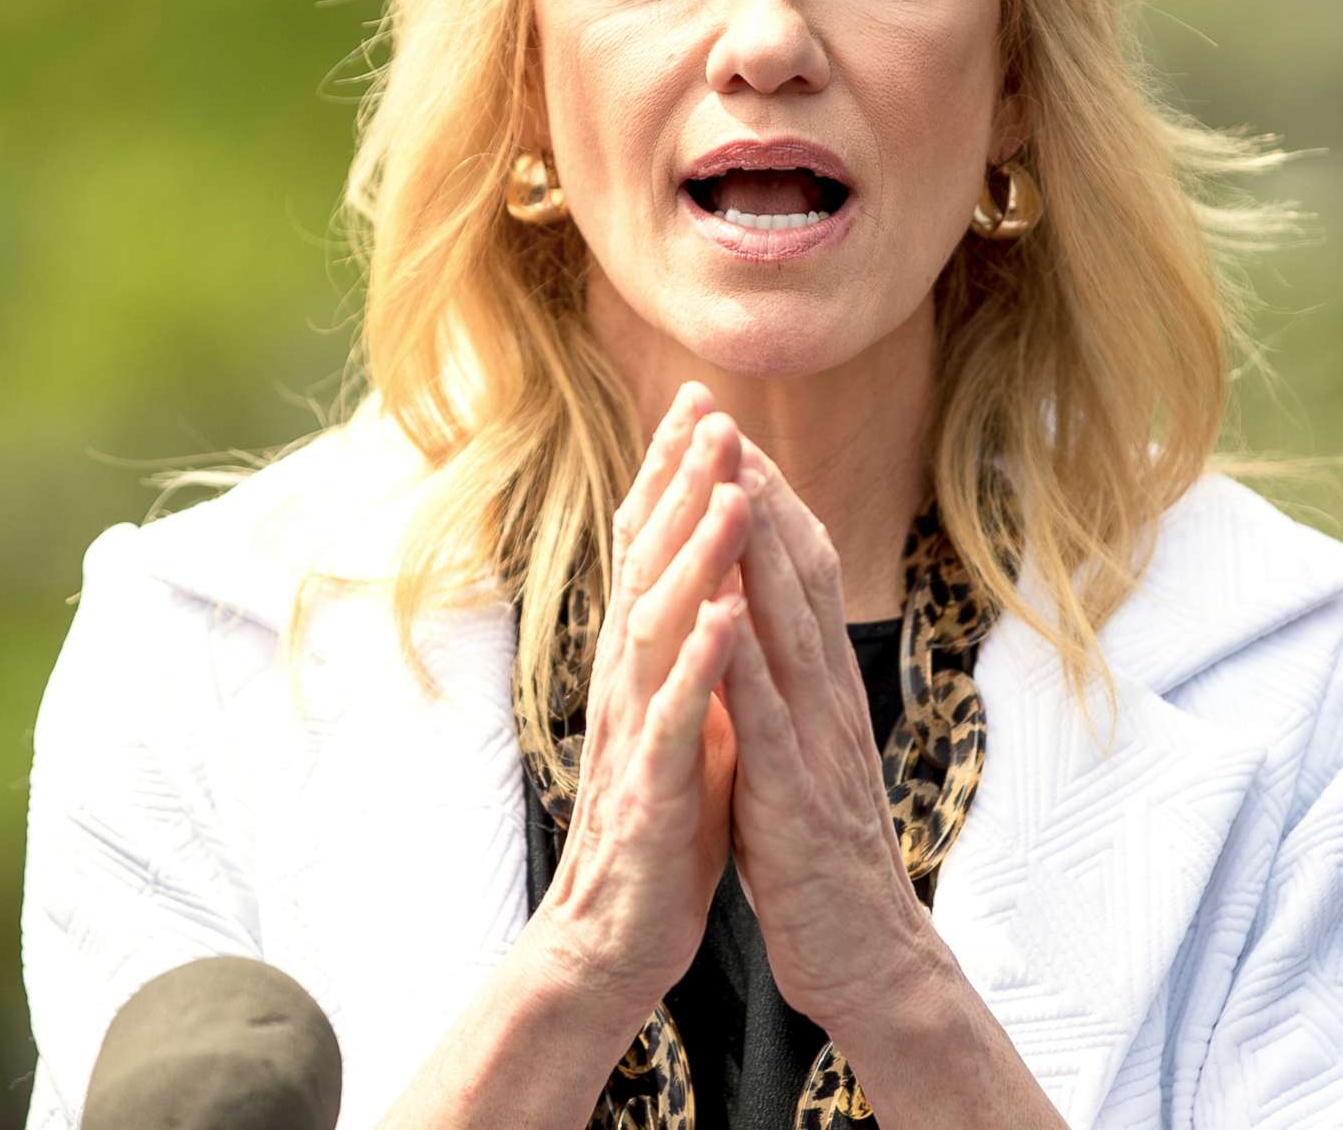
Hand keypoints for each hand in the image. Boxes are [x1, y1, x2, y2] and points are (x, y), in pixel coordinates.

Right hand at [534, 385, 752, 1026]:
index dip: (670, 475)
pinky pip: (677, 717)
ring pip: (659, 627)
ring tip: (729, 489)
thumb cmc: (658, 829)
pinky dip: (702, 662)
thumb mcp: (682, 720)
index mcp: (641, 665)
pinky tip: (728, 615)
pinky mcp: (651, 790)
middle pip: (648, 566)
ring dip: (696, 555)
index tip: (698, 402)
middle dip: (680, 485)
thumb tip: (717, 583)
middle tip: (709, 409)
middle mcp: (627, 683)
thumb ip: (689, 651)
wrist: (614, 940)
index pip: (652, 551)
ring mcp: (634, 733)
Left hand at [717, 438, 934, 1030]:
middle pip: (799, 576)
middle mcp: (828, 697)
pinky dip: (742, 660)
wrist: (867, 953)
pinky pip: (766, 718)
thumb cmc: (817, 851)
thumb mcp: (797, 746)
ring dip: (756, 552)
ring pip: (788, 629)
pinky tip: (717, 611)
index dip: (767, 498)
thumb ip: (781, 681)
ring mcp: (816, 744)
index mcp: (823, 685)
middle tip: (725, 420)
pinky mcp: (794, 798)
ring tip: (726, 480)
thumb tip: (749, 611)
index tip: (730, 432)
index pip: (800, 571)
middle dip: (760, 493)